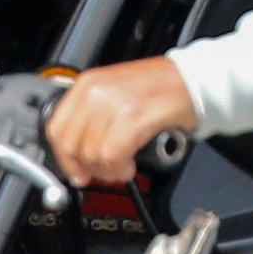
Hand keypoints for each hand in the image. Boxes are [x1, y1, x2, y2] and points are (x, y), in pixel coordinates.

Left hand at [49, 58, 197, 188]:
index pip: (57, 128)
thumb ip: (93, 118)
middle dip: (85, 167)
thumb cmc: (161, 88)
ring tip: (121, 168)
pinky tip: (129, 166)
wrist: (194, 80)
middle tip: (101, 173)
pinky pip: (112, 154)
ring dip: (106, 170)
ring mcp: (113, 104)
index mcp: (88, 84)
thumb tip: (79, 153)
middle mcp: (96, 92)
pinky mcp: (132, 118)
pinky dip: (119, 168)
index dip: (64, 158)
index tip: (75, 171)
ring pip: (91, 153)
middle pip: (71, 145)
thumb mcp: (116, 93)